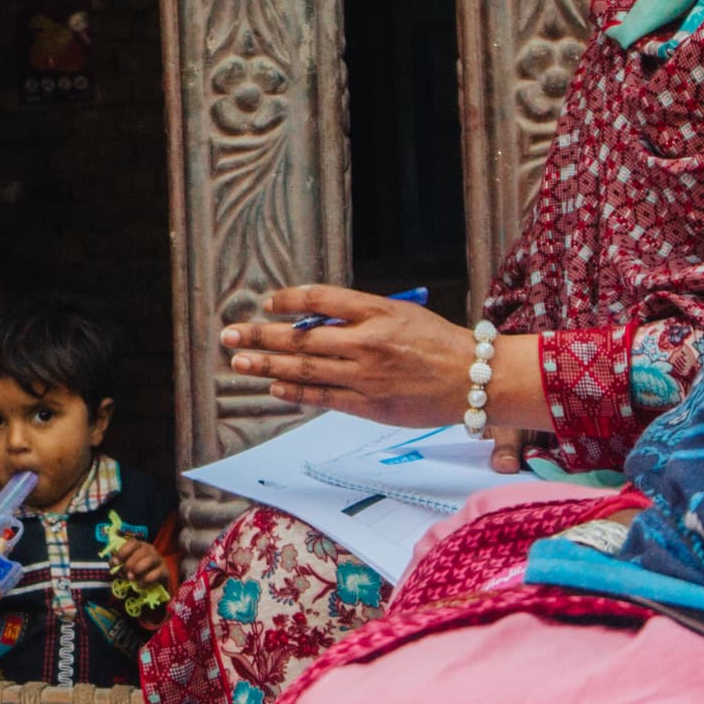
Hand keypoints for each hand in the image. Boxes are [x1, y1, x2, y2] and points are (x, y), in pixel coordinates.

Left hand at [111, 534, 176, 598]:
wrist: (155, 582)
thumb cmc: (138, 571)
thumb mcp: (127, 566)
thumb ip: (119, 564)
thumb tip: (112, 565)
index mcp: (140, 546)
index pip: (133, 543)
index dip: (122, 552)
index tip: (115, 563)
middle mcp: (151, 550)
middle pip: (142, 551)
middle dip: (130, 563)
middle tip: (123, 573)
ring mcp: (159, 560)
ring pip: (150, 559)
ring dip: (138, 569)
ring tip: (131, 578)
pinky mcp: (165, 571)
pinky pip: (157, 573)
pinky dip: (146, 580)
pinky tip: (139, 585)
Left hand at [218, 285, 481, 427]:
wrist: (474, 379)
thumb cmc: (437, 342)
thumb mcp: (401, 312)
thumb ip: (359, 315)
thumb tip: (311, 321)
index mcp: (378, 311)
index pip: (321, 298)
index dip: (288, 299)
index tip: (266, 302)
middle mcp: (368, 342)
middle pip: (302, 337)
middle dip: (261, 336)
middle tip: (230, 335)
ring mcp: (367, 376)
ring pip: (305, 369)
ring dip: (267, 365)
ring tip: (239, 361)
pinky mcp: (369, 405)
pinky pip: (323, 397)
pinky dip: (295, 391)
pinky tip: (273, 386)